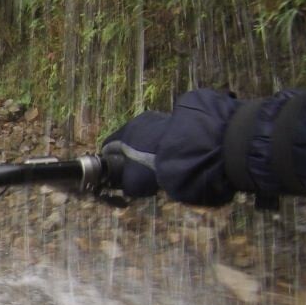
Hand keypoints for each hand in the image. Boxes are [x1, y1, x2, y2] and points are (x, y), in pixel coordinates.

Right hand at [102, 89, 240, 206]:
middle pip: (131, 141)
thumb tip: (127, 186)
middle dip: (134, 156)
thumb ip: (127, 183)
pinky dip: (170, 145)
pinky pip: (169, 135)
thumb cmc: (158, 164)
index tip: (118, 173)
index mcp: (126, 132)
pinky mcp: (182, 119)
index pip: (109, 146)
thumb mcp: (136, 181)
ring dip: (154, 151)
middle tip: (144, 173)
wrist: (196, 147)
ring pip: (151, 138)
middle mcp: (142, 121)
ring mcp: (162, 118)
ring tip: (165, 166)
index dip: (111, 161)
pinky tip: (179, 156)